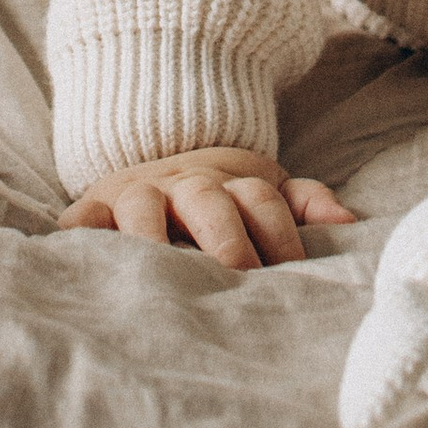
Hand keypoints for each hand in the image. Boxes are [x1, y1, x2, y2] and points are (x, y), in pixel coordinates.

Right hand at [57, 148, 357, 269]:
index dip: (281, 234)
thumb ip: (303, 202)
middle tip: (237, 278)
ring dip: (151, 238)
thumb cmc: (219, 194)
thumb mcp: (263, 188)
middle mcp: (184, 184)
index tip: (295, 275)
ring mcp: (136, 193)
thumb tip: (349, 225)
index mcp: (230, 182)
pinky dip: (79, 236)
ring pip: (143, 206)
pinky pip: (82, 219)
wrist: (152, 150)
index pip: (261, 200)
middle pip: (207, 199)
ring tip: (157, 278)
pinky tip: (79, 262)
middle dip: (224, 237)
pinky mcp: (94, 206)